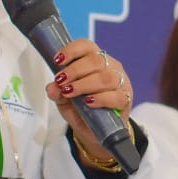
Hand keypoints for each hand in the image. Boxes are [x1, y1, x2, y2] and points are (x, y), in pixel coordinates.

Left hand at [45, 39, 133, 158]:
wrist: (96, 131)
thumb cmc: (82, 109)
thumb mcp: (64, 100)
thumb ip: (57, 92)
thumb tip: (52, 88)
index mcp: (96, 61)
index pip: (87, 46)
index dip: (72, 50)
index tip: (58, 60)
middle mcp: (111, 67)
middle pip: (96, 60)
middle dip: (75, 70)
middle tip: (61, 81)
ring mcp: (121, 83)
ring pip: (106, 77)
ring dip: (84, 84)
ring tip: (70, 92)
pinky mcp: (125, 100)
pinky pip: (116, 96)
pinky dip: (100, 98)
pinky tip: (88, 102)